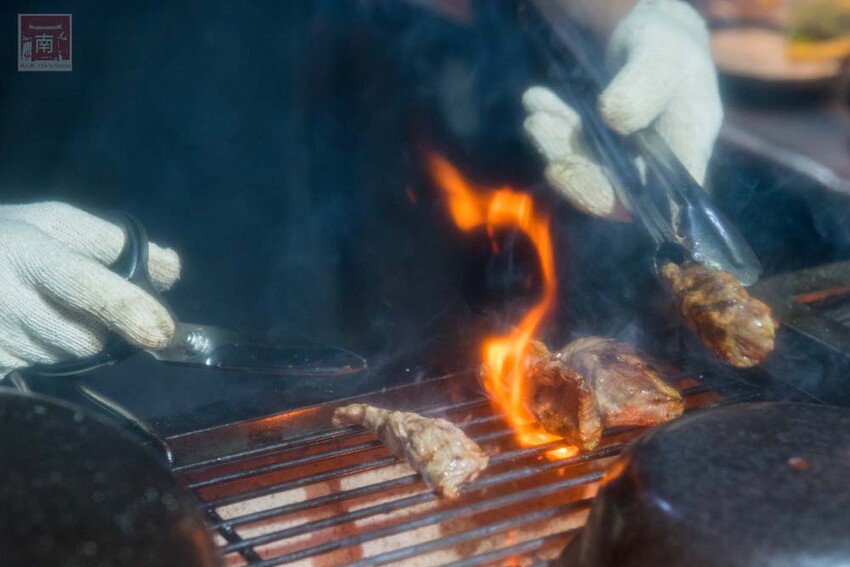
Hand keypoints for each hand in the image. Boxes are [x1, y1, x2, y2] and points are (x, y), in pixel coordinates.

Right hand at [0, 202, 180, 374]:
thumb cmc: (11, 238)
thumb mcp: (57, 224)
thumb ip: (115, 244)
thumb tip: (172, 270)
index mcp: (27, 252)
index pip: (84, 286)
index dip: (127, 309)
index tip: (162, 331)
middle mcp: (4, 297)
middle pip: (84, 340)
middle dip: (104, 330)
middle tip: (87, 305)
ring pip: (66, 360)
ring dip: (75, 343)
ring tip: (49, 310)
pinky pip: (41, 372)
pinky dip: (49, 355)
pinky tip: (31, 329)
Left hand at [523, 0, 722, 218]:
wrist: (653, 44)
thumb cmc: (670, 50)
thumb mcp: (664, 57)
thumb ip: (647, 86)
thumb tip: (614, 117)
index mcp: (686, 155)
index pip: (657, 202)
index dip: (613, 200)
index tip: (574, 177)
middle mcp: (653, 172)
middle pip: (608, 192)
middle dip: (569, 165)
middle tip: (537, 125)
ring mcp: (621, 167)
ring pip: (583, 171)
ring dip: (553, 144)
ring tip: (535, 105)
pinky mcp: (595, 155)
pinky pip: (570, 151)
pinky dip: (550, 126)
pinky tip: (537, 98)